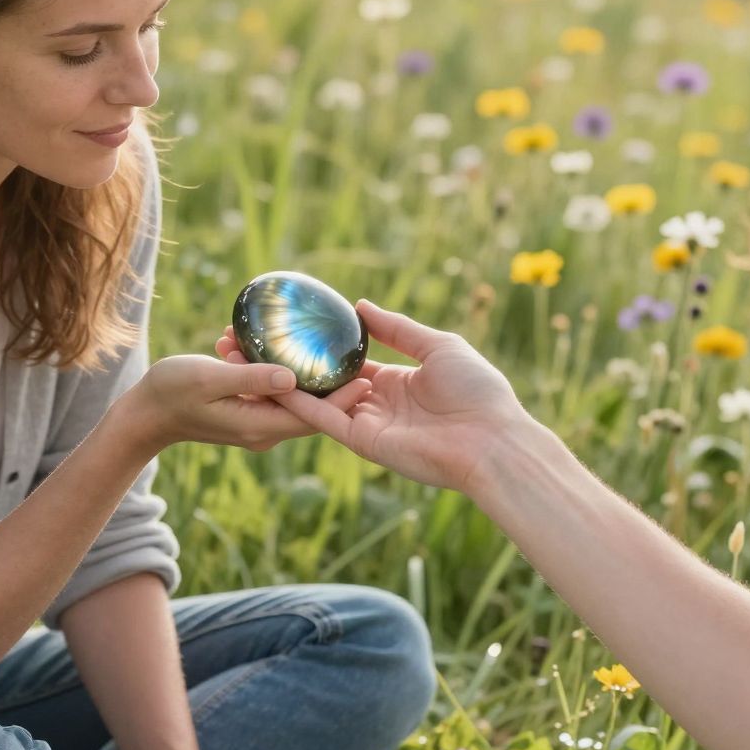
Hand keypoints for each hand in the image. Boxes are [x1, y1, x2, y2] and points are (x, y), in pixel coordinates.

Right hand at [131, 354, 371, 453]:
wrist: (145, 414)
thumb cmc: (171, 392)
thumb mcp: (209, 378)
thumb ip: (251, 377)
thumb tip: (293, 376)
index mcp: (258, 426)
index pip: (312, 416)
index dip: (343, 398)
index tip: (369, 376)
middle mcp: (263, 430)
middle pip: (311, 409)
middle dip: (334, 383)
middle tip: (360, 355)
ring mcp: (256, 423)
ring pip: (293, 398)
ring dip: (302, 371)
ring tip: (323, 342)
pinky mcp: (248, 412)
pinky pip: (274, 392)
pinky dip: (278, 371)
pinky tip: (279, 345)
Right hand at [213, 300, 525, 494]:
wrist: (492, 440)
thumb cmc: (477, 391)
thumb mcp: (438, 346)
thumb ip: (398, 328)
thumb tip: (361, 306)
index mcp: (400, 382)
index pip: (354, 362)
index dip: (327, 347)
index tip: (298, 328)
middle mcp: (380, 404)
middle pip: (331, 382)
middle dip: (300, 365)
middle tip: (266, 343)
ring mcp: (369, 425)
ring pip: (321, 400)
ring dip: (290, 382)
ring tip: (257, 358)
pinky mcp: (363, 443)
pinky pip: (325, 420)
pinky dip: (300, 403)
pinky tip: (273, 381)